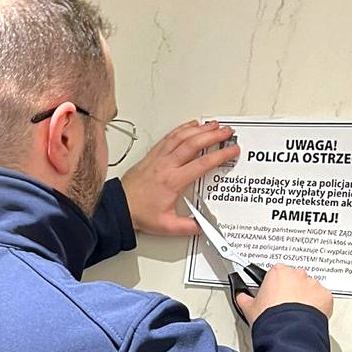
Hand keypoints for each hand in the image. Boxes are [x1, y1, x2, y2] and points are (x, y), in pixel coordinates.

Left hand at [120, 120, 240, 236]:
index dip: (220, 155)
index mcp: (174, 181)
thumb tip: (203, 227)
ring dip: (200, 128)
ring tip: (213, 124)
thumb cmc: (140, 213)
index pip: (202, 163)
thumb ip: (188, 227)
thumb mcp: (167, 226)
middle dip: (214, 135)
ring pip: (182, 136)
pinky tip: (191, 125)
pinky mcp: (152, 155)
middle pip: (194, 143)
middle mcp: (167, 165)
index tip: (232, 150)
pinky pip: (169, 137)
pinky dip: (182, 129)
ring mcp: (159, 158)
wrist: (119, 207)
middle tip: (227, 131)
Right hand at [233, 265, 333, 326]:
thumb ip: (244, 297)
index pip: (276, 273)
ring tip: (295, 314)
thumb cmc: (271, 319)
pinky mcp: (325, 297)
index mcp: (278, 272)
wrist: (289, 332)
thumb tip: (241, 296)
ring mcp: (313, 285)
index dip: (273, 286)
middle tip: (282, 306)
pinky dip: (317, 306)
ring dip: (304, 298)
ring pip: (309, 288)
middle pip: (294, 279)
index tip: (271, 295)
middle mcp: (298, 274)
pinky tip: (307, 316)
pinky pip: (321, 299)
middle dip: (290, 290)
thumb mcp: (249, 307)